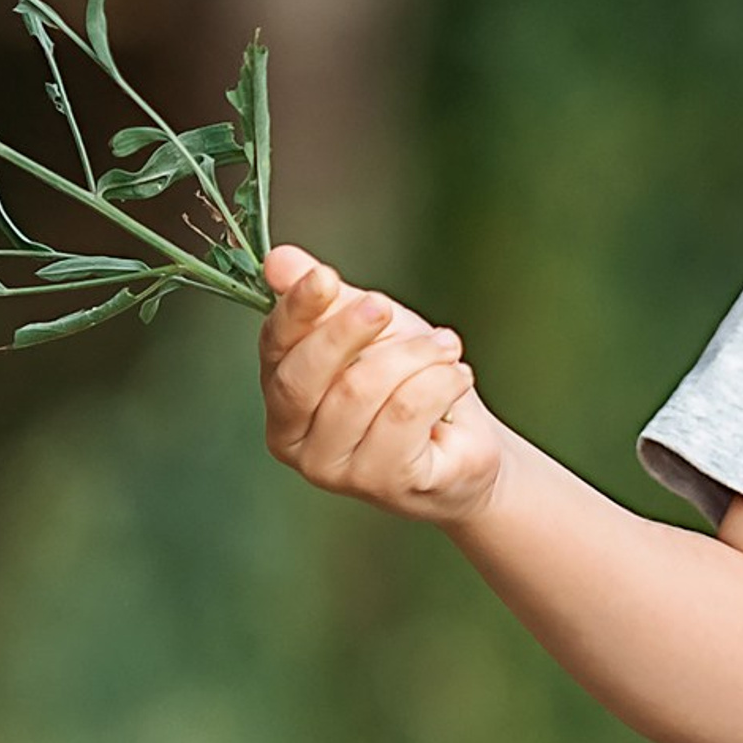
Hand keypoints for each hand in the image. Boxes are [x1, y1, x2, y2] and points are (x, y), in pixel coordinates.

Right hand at [259, 243, 505, 526]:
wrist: (467, 440)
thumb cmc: (410, 381)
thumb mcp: (372, 329)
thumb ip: (328, 301)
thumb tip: (279, 260)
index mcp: (282, 396)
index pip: (275, 348)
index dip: (297, 310)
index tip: (324, 276)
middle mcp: (294, 441)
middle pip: (305, 376)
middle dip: (348, 331)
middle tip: (386, 308)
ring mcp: (336, 469)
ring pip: (362, 389)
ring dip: (416, 355)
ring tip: (446, 347)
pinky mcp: (384, 482)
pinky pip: (406, 413)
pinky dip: (441, 382)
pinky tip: (457, 378)